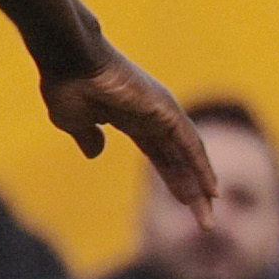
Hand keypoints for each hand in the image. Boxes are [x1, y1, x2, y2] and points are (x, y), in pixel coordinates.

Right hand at [43, 52, 214, 218]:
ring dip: (200, 185)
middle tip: (203, 219)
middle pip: (179, 159)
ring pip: (189, 155)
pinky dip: (201, 167)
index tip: (185, 201)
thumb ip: (87, 137)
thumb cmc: (67, 85)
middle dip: (190, 190)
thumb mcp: (74, 121)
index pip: (160, 155)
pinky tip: (210, 188)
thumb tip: (94, 152)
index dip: (172, 178)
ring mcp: (163, 112)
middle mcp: (154, 116)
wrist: (69, 59)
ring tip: (210, 212)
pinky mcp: (165, 111)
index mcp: (132, 119)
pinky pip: (189, 145)